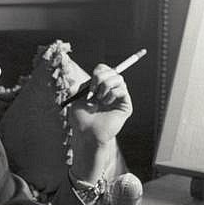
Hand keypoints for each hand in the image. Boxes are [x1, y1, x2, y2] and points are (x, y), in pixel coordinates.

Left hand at [69, 64, 132, 181]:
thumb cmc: (81, 119)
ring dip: (105, 86)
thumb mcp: (77, 98)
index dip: (98, 72)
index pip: (104, 70)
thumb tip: (96, 73)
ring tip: (100, 100)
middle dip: (100, 78)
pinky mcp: (125, 105)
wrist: (87, 134)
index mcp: (99, 89)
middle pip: (112, 70)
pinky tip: (106, 104)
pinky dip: (112, 94)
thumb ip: (86, 84)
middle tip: (93, 92)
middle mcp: (110, 91)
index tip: (90, 86)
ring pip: (118, 78)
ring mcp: (119, 98)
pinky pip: (122, 89)